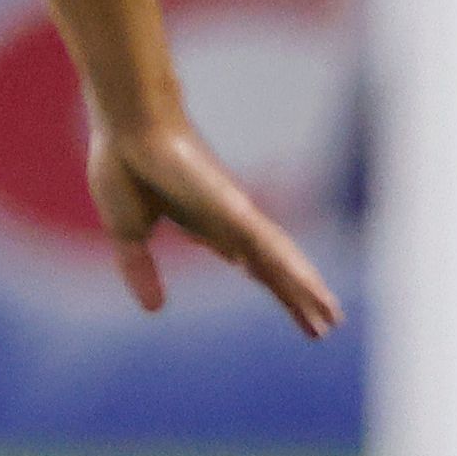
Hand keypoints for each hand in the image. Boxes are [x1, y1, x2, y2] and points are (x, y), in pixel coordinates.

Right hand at [88, 115, 340, 335]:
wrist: (127, 128)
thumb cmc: (125, 164)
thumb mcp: (128, 232)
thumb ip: (140, 269)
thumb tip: (154, 308)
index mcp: (205, 226)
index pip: (249, 264)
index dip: (271, 286)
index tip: (292, 307)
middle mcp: (228, 223)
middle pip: (271, 268)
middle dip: (296, 297)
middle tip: (324, 327)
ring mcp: (235, 216)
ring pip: (279, 261)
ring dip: (305, 290)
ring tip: (331, 318)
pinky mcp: (234, 209)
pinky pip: (268, 246)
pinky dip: (291, 269)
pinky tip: (310, 290)